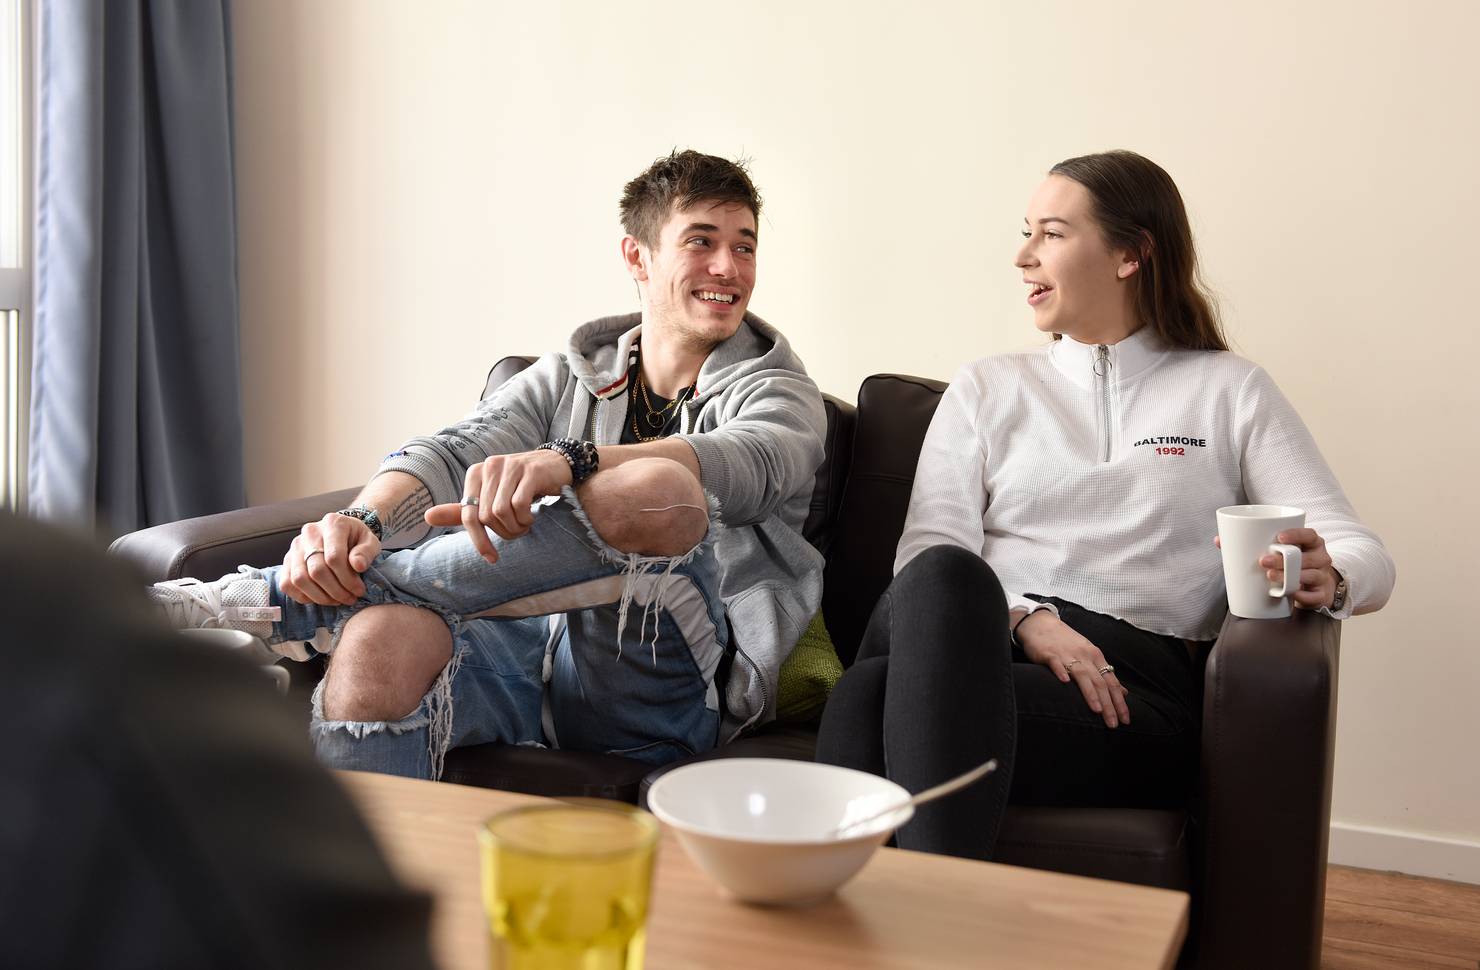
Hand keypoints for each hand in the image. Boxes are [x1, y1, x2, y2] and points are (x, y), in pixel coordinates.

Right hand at [280, 512, 380, 605]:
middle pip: (317, 570)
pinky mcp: (287, 560)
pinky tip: (321, 598)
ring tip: (337, 600)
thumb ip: (366, 552)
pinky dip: (303, 596)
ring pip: (299, 579)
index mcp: (333, 523)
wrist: (343, 533)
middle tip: (349, 599)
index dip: (347, 579)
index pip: (334, 557)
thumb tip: (358, 566)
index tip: (359, 590)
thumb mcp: (370, 541)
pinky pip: (287, 584)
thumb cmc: (357, 539)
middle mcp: (310, 532)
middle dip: (336, 590)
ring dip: (320, 596)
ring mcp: (296, 546)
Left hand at [423, 450, 573, 563]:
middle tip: (517, 532)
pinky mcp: (530, 471)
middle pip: (486, 516)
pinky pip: (520, 505)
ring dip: (516, 527)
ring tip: (525, 524)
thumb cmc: (521, 486)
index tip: (491, 557)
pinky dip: (526, 518)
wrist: (556, 465)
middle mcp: (490, 466)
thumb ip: (462, 510)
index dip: (478, 540)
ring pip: (501, 512)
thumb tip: (426, 517)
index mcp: (476, 473)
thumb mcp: (491, 497)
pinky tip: (532, 516)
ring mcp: (510, 466)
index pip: (467, 514)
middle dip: (503, 533)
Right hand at [1015, 611, 1130, 728]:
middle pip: (1100, 682)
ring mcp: (1067, 654)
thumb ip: (1105, 673)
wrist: (1041, 624)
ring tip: (1097, 710)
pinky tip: (1064, 683)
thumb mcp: (1089, 654)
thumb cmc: (1065, 642)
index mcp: (1095, 656)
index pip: (1112, 682)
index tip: (1125, 720)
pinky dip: (1061, 672)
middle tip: (1113, 724)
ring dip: (1090, 693)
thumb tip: (1123, 692)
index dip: (1120, 702)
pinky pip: (1056, 663)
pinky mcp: (1049, 653)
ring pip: (1082, 675)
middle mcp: (1084, 656)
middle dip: (1109, 705)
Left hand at [1214, 529, 1337, 609]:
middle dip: (1284, 560)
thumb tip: (1220, 540)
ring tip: (1270, 577)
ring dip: (1290, 577)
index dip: (1296, 534)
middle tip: (1263, 561)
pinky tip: (1293, 594)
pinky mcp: (1321, 594)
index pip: (1309, 534)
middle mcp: (1320, 558)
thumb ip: (1251, 545)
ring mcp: (1322, 576)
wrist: (1313, 587)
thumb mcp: (1278, 552)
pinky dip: (1304, 595)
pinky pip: (1315, 596)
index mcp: (1311, 544)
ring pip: (1310, 575)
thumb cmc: (1290, 564)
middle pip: (1306, 557)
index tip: (1279, 538)